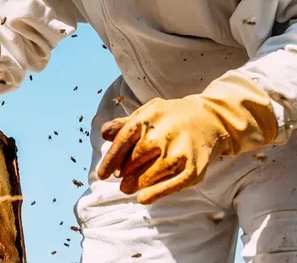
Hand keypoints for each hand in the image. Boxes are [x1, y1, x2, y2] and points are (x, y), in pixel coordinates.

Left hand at [97, 73, 277, 204]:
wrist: (210, 119)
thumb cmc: (171, 117)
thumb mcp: (148, 113)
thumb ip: (125, 124)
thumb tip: (104, 134)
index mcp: (149, 117)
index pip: (123, 140)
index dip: (110, 159)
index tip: (102, 174)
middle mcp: (164, 133)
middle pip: (135, 158)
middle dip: (124, 171)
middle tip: (118, 179)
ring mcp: (180, 150)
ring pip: (151, 173)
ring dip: (136, 183)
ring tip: (126, 188)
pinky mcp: (195, 167)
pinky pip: (173, 184)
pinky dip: (156, 193)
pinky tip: (143, 198)